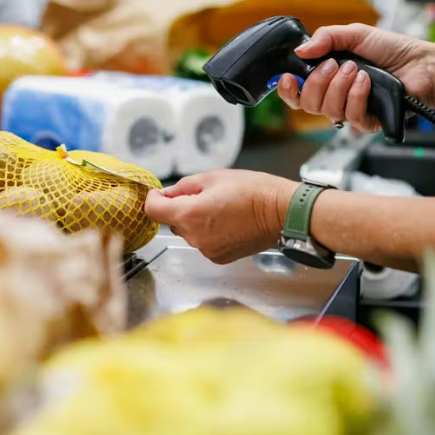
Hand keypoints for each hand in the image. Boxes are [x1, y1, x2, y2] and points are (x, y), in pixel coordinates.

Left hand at [144, 170, 296, 264]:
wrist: (281, 213)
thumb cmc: (252, 191)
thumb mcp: (214, 177)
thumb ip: (184, 186)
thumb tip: (167, 194)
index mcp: (189, 214)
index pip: (153, 211)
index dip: (153, 199)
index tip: (159, 193)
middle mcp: (194, 237)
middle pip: (172, 222)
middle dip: (180, 208)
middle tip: (202, 195)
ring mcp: (207, 250)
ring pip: (189, 232)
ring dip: (195, 221)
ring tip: (220, 208)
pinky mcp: (219, 257)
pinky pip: (203, 242)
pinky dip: (208, 232)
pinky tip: (227, 222)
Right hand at [276, 24, 434, 133]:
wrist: (421, 64)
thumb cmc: (391, 49)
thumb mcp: (355, 34)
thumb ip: (326, 38)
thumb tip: (300, 50)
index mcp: (328, 78)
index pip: (297, 93)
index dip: (287, 90)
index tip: (287, 78)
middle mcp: (336, 96)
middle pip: (307, 104)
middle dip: (317, 82)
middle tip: (335, 65)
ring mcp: (352, 110)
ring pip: (328, 111)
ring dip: (340, 87)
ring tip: (356, 70)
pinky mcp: (369, 121)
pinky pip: (351, 117)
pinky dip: (357, 95)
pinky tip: (366, 82)